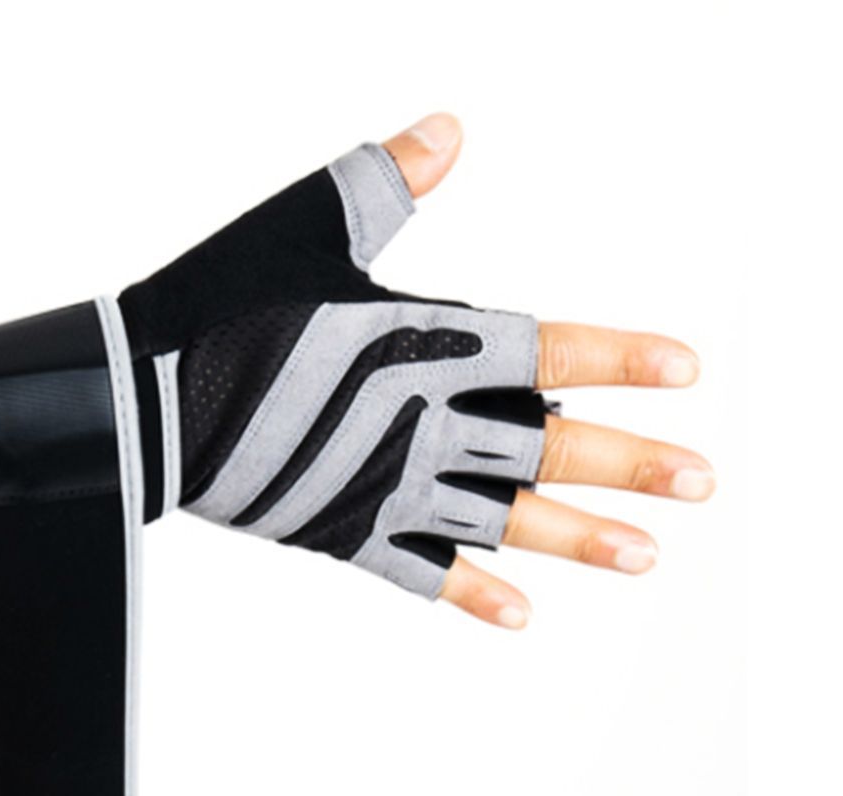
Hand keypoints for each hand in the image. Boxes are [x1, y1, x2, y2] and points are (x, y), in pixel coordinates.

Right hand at [116, 111, 712, 625]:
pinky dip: (470, 595)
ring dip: (578, 540)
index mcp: (422, 343)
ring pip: (502, 521)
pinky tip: (522, 617)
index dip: (619, 358)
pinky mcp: (343, 529)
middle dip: (631, 464)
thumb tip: (450, 130)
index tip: (686, 371)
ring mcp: (385, 485)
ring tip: (647, 557)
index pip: (546, 351)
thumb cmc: (220, 301)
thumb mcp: (305, 224)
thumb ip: (385, 182)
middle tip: (701, 483)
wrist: (141, 396)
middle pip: (546, 448)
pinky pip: (419, 572)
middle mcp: (420, 422)